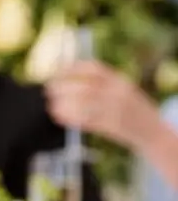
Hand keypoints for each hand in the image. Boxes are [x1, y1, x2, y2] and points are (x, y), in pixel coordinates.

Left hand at [45, 61, 160, 147]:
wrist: (152, 131)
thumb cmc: (131, 109)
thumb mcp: (122, 89)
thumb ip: (101, 84)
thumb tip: (68, 79)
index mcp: (120, 81)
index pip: (94, 69)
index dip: (72, 68)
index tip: (57, 72)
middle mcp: (118, 93)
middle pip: (86, 87)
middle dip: (64, 87)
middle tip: (48, 90)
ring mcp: (116, 110)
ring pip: (84, 105)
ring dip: (64, 104)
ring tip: (51, 105)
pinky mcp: (112, 127)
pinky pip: (87, 121)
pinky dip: (70, 118)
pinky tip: (58, 116)